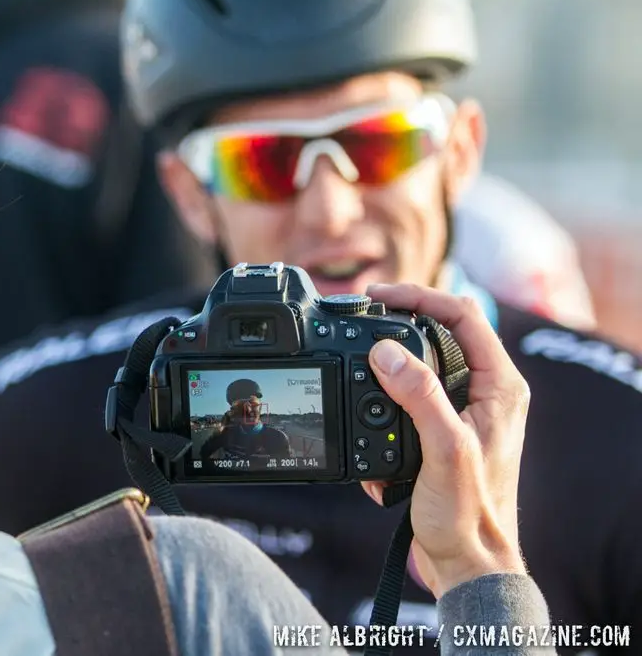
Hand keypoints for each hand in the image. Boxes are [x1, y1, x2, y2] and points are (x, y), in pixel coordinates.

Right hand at [361, 284, 529, 597]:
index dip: (419, 296)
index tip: (379, 294)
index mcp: (499, 386)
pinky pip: (406, 400)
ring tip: (357, 373)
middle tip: (361, 320)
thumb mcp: (443, 449)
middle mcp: (485, 392)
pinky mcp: (440, 431)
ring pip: (418, 365)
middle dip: (396, 325)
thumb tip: (385, 351)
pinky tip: (368, 429)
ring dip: (384, 370)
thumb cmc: (470, 514)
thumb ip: (418, 395)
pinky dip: (381, 406)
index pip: (462, 314)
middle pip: (439, 332)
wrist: (467, 562)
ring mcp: (463, 410)